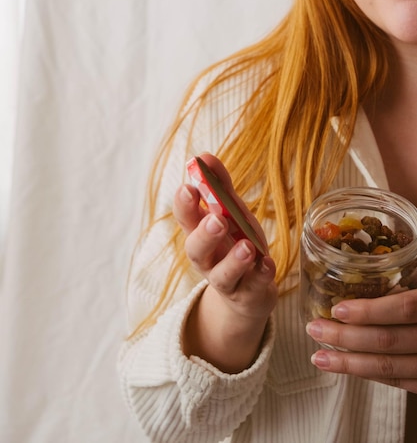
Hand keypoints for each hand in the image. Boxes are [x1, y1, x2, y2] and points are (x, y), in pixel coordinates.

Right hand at [173, 153, 277, 372]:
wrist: (248, 295)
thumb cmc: (235, 244)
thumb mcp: (230, 213)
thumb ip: (219, 186)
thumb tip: (205, 156)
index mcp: (200, 235)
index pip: (185, 218)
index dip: (184, 204)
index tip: (189, 187)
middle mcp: (208, 260)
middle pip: (196, 250)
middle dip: (205, 234)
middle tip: (217, 219)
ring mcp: (228, 281)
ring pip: (222, 275)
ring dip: (233, 260)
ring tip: (246, 247)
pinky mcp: (248, 295)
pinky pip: (253, 287)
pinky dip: (261, 275)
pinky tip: (267, 263)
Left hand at [307, 289, 416, 393]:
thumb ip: (406, 279)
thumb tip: (368, 262)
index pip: (403, 309)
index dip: (369, 311)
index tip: (338, 310)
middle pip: (388, 340)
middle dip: (346, 336)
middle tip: (314, 328)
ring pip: (390, 367)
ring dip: (349, 363)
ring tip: (319, 358)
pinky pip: (398, 382)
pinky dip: (367, 374)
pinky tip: (345, 367)